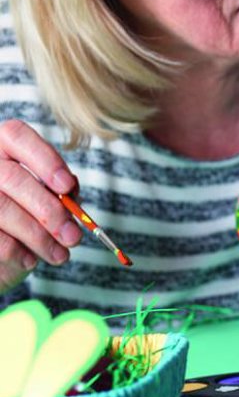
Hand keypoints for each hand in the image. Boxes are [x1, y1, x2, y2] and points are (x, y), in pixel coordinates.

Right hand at [0, 120, 81, 291]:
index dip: (45, 159)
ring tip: (59, 254)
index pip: (18, 136)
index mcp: (1, 145)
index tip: (67, 186)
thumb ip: (59, 189)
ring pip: (2, 209)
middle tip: (73, 235)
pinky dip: (16, 253)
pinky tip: (30, 260)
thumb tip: (70, 193)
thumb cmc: (27, 212)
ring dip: (38, 237)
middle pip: (13, 178)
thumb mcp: (45, 196)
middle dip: (49, 209)